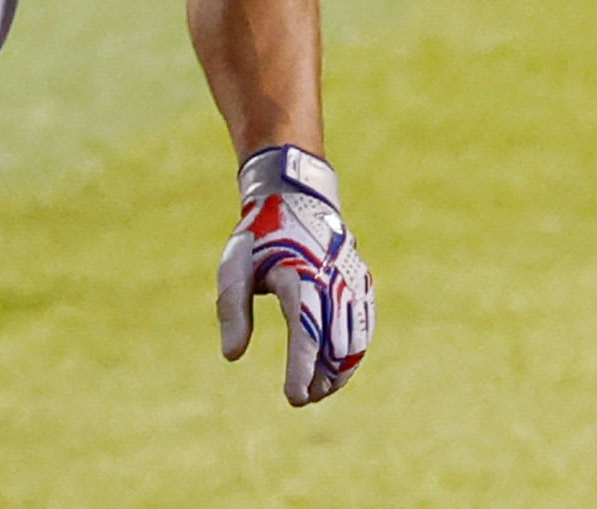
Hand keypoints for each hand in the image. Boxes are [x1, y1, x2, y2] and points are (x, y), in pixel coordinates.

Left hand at [216, 145, 372, 404]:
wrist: (297, 198)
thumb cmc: (259, 237)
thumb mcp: (235, 267)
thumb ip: (233, 310)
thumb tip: (231, 355)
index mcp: (298, 277)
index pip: (305, 334)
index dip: (302, 369)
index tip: (295, 398)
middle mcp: (332, 281)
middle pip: (335, 343)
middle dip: (322, 377)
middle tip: (304, 399)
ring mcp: (351, 281)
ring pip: (355, 338)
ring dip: (341, 369)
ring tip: (321, 391)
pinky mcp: (361, 281)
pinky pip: (365, 323)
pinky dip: (355, 350)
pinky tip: (340, 368)